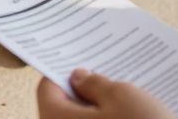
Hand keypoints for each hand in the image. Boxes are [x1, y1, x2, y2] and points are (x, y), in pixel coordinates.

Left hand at [36, 70, 172, 118]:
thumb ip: (95, 83)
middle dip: (85, 92)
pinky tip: (130, 117)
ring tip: (124, 98)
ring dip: (100, 110)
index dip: (63, 72)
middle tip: (104, 78)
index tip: (80, 64)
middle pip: (65, 108)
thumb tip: (79, 78)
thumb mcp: (121, 96)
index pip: (48, 89)